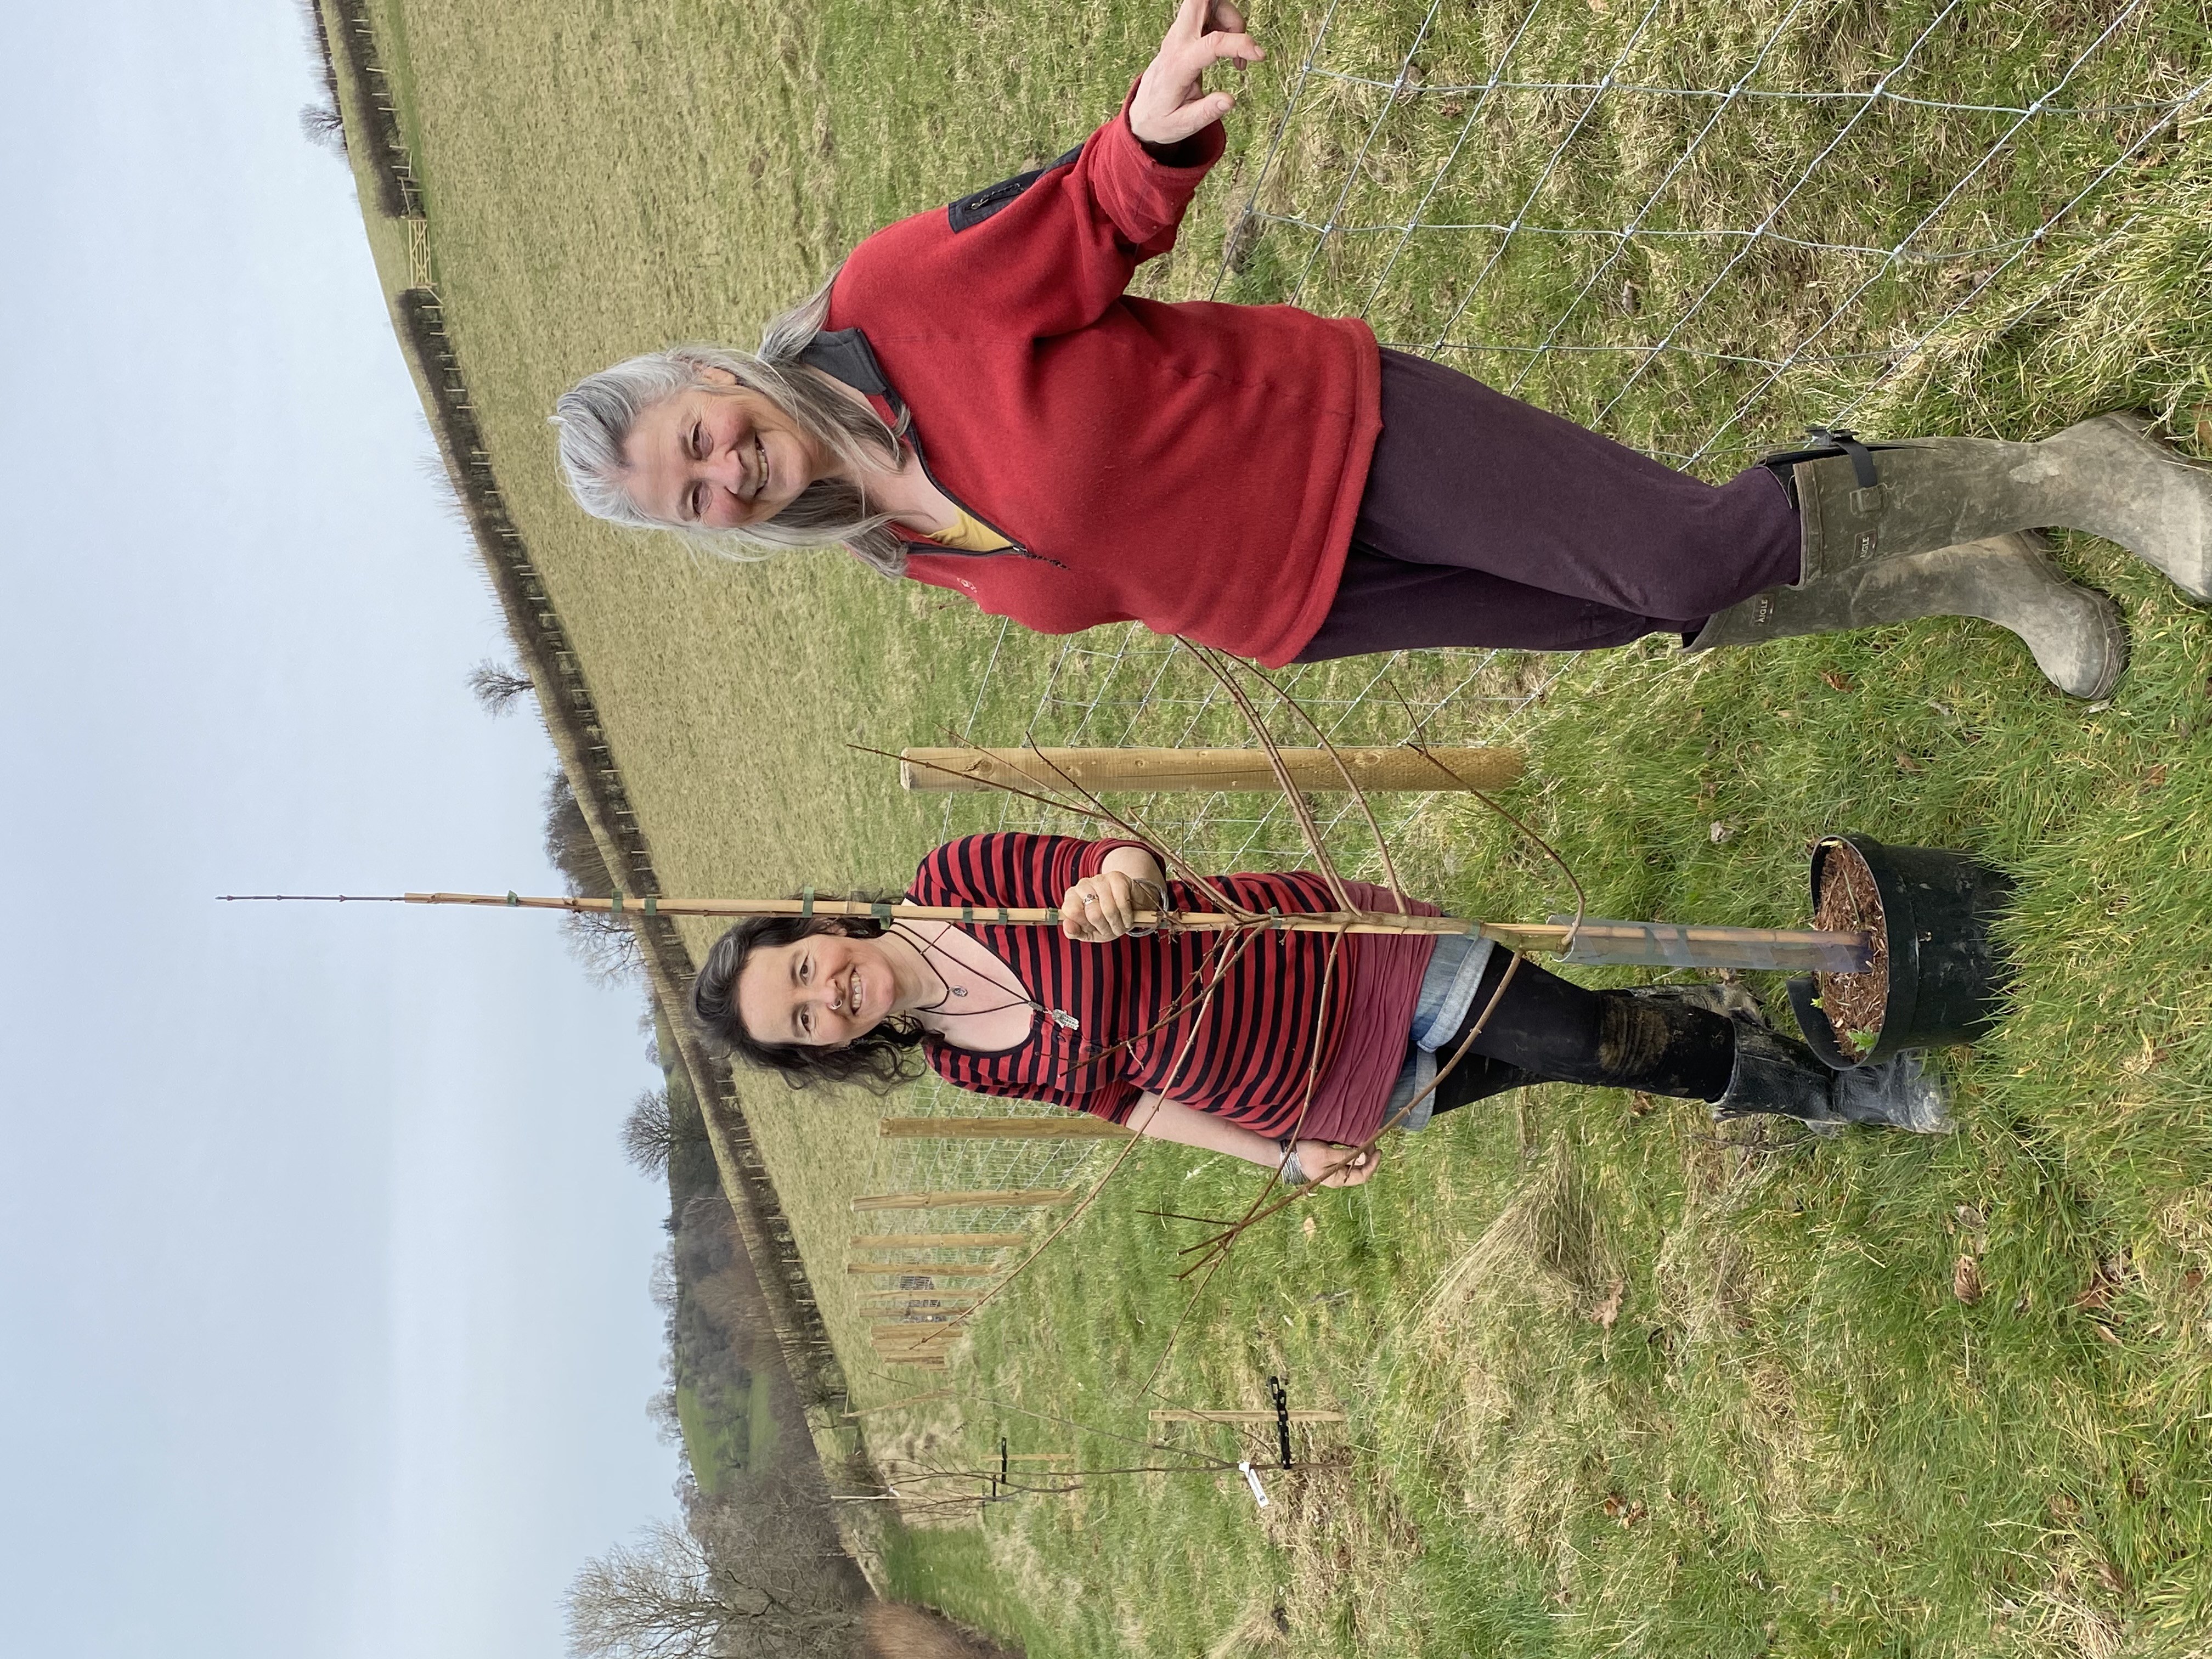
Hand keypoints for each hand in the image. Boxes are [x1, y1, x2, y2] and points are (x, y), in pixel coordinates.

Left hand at [1060, 869, 1145, 941]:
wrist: (1129, 909)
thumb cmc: (1106, 921)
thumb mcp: (1088, 932)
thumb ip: (1074, 932)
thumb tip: (1067, 924)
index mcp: (1071, 897)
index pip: (1072, 912)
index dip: (1086, 926)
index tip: (1093, 928)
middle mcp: (1083, 885)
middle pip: (1092, 914)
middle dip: (1105, 928)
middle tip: (1111, 928)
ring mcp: (1099, 879)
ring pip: (1108, 909)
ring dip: (1117, 924)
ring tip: (1120, 924)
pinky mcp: (1117, 877)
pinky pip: (1122, 903)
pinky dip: (1127, 916)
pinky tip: (1127, 917)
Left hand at [1130, 0, 1263, 148]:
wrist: (1141, 113)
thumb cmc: (1161, 119)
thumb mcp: (1183, 125)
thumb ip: (1206, 112)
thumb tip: (1230, 100)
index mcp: (1178, 66)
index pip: (1212, 43)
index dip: (1239, 44)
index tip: (1259, 56)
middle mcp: (1176, 43)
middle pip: (1199, 2)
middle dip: (1227, 10)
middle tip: (1239, 34)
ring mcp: (1178, 34)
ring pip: (1204, 3)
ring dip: (1227, 18)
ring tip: (1235, 51)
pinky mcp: (1182, 34)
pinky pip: (1205, 13)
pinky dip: (1222, 23)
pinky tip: (1225, 50)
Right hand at [1296, 1139, 1377, 1187]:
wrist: (1287, 1153)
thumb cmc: (1305, 1154)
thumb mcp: (1325, 1154)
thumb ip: (1345, 1155)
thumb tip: (1366, 1156)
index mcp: (1337, 1180)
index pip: (1362, 1176)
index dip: (1373, 1165)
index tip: (1378, 1151)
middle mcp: (1339, 1177)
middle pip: (1361, 1170)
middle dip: (1369, 1157)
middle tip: (1373, 1142)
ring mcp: (1336, 1170)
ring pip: (1356, 1164)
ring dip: (1363, 1153)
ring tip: (1367, 1141)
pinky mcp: (1332, 1162)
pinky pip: (1349, 1159)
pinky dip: (1355, 1151)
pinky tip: (1357, 1143)